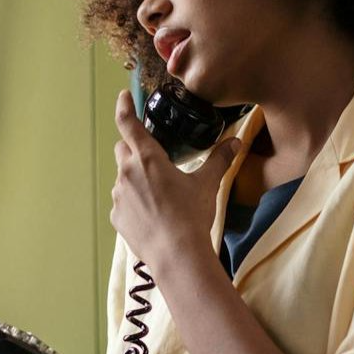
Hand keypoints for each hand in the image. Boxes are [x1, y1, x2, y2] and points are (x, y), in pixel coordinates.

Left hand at [111, 90, 239, 276]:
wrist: (177, 256)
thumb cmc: (191, 216)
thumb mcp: (207, 184)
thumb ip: (219, 159)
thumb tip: (236, 141)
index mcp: (147, 159)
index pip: (128, 124)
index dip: (124, 107)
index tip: (123, 96)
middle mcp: (127, 173)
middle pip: (123, 149)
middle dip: (134, 149)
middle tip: (155, 158)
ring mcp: (119, 197)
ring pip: (123, 177)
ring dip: (136, 178)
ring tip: (160, 195)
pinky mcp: (117, 217)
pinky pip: (123, 202)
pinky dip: (134, 202)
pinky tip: (154, 214)